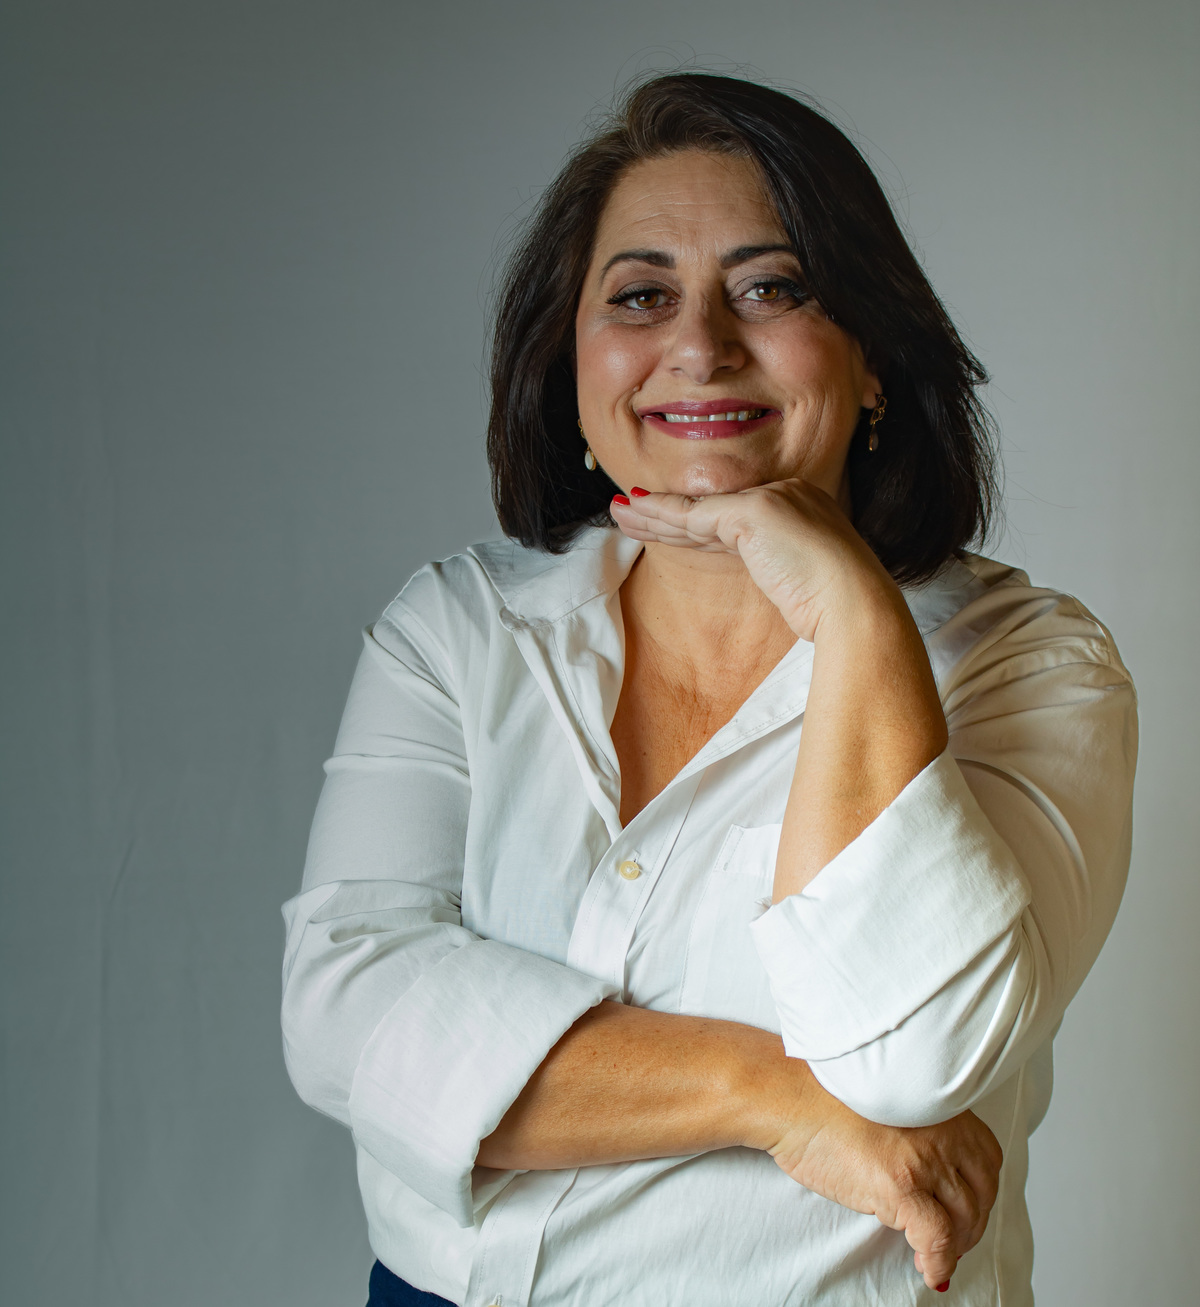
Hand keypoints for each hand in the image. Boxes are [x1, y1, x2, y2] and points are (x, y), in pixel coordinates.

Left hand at [610, 479, 899, 641]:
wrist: (855, 604)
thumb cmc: (836, 606)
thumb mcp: (803, 580)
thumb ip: (778, 567)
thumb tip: (768, 576)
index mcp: (802, 507)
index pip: (734, 518)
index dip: (694, 524)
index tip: (663, 528)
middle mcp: (788, 493)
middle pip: (713, 510)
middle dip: (666, 514)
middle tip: (628, 510)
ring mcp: (771, 498)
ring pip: (697, 510)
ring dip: (652, 513)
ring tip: (619, 511)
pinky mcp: (753, 512)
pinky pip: (693, 515)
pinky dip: (661, 515)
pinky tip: (635, 512)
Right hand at [757, 1072, 1002, 1291]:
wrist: (790, 1098)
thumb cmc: (825, 1097)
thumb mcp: (890, 1102)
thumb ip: (919, 1128)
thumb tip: (932, 1174)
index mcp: (940, 1107)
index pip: (987, 1159)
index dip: (980, 1192)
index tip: (967, 1209)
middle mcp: (941, 1130)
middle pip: (981, 1192)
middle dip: (972, 1223)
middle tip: (955, 1240)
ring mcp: (922, 1158)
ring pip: (963, 1219)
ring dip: (956, 1246)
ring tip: (937, 1256)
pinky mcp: (899, 1185)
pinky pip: (936, 1239)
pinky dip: (938, 1262)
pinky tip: (930, 1271)